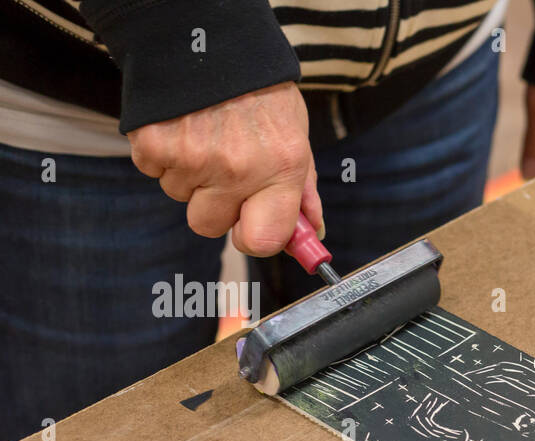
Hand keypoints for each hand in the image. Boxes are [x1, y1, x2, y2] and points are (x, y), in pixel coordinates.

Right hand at [128, 82, 322, 255]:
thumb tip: (314, 232)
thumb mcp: (294, 135)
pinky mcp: (153, 143)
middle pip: (208, 224)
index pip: (262, 241)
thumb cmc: (259, 91)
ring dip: (188, 173)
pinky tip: (180, 124)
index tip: (248, 227)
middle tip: (223, 166)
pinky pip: (153, 170)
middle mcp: (237, 167)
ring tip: (204, 132)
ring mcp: (192, 157)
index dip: (251, 237)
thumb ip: (302, 189)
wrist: (212, 38)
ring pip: (179, 195)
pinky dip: (161, 152)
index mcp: (280, 168)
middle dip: (213, 203)